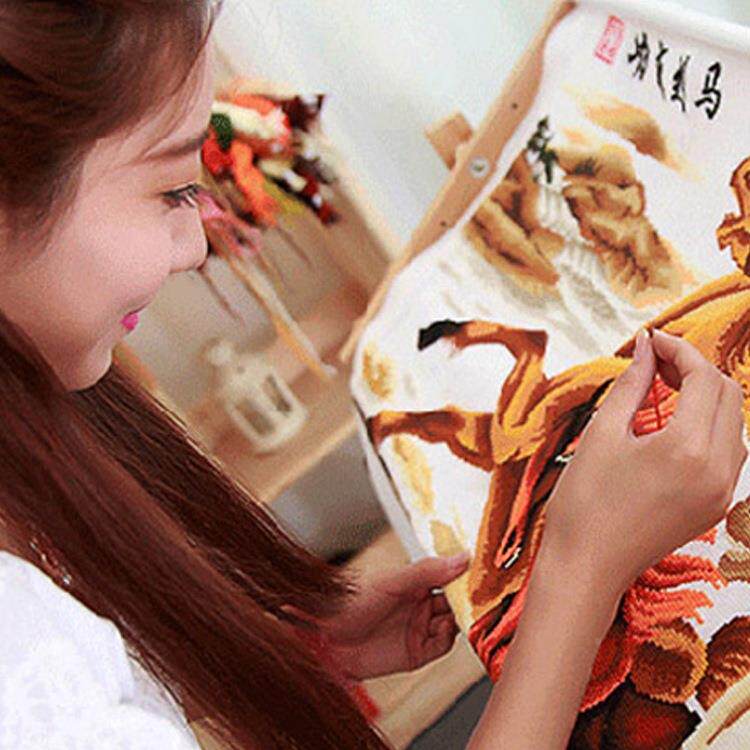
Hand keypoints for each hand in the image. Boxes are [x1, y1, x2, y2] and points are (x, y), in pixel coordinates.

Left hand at [319, 552, 470, 680]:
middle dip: (469, 597)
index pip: (449, 574)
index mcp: (416, 581)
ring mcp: (420, 627)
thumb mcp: (392, 581)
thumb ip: (428, 571)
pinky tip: (445, 628)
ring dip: (462, 617)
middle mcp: (421, 604)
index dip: (466, 572)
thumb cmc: (351, 604)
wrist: (327, 640)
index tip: (485, 567)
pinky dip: (449, 637)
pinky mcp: (418, 652)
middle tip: (485, 592)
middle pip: (456, 600)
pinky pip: (443, 644)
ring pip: (454, 622)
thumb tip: (461, 558)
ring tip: (467, 610)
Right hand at [543, 327, 747, 600]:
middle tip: (654, 363)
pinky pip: (727, 451)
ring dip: (704, 397)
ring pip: (733, 422)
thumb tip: (645, 349)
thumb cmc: (585, 502)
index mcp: (688, 449)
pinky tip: (672, 423)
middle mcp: (718, 470)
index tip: (650, 341)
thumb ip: (632, 386)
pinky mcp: (715, 506)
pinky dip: (706, 426)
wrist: (587, 567)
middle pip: (727, 395)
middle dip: (694, 370)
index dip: (679, 350)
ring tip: (661, 389)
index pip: (704, 378)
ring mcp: (722, 491)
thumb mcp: (603, 435)